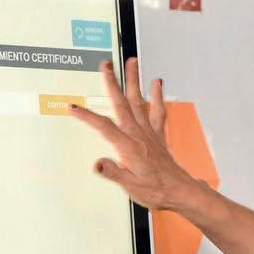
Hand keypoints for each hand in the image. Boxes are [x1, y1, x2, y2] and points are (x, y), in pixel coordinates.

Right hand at [69, 58, 197, 211]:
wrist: (180, 192)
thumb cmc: (156, 190)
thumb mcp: (130, 187)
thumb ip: (113, 172)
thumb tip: (98, 164)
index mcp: (129, 146)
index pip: (104, 127)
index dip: (87, 116)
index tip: (74, 107)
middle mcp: (139, 135)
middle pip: (122, 104)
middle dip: (112, 83)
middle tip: (106, 65)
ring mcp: (150, 132)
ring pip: (139, 101)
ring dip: (134, 81)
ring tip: (132, 62)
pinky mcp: (158, 135)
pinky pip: (158, 111)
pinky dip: (157, 96)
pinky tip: (157, 84)